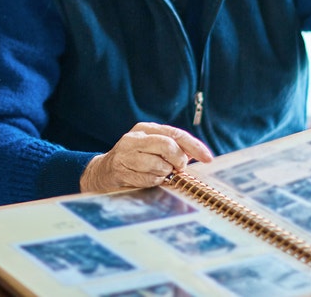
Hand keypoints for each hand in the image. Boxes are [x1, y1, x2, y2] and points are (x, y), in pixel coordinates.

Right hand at [80, 122, 214, 192]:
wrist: (102, 171)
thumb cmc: (134, 160)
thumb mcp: (152, 148)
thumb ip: (173, 149)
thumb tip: (198, 155)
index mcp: (146, 128)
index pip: (176, 134)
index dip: (194, 146)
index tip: (208, 158)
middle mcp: (135, 137)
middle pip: (168, 146)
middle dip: (178, 161)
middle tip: (177, 169)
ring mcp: (126, 153)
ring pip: (159, 165)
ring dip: (164, 174)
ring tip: (158, 173)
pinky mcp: (120, 169)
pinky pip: (148, 178)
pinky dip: (153, 182)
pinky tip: (147, 179)